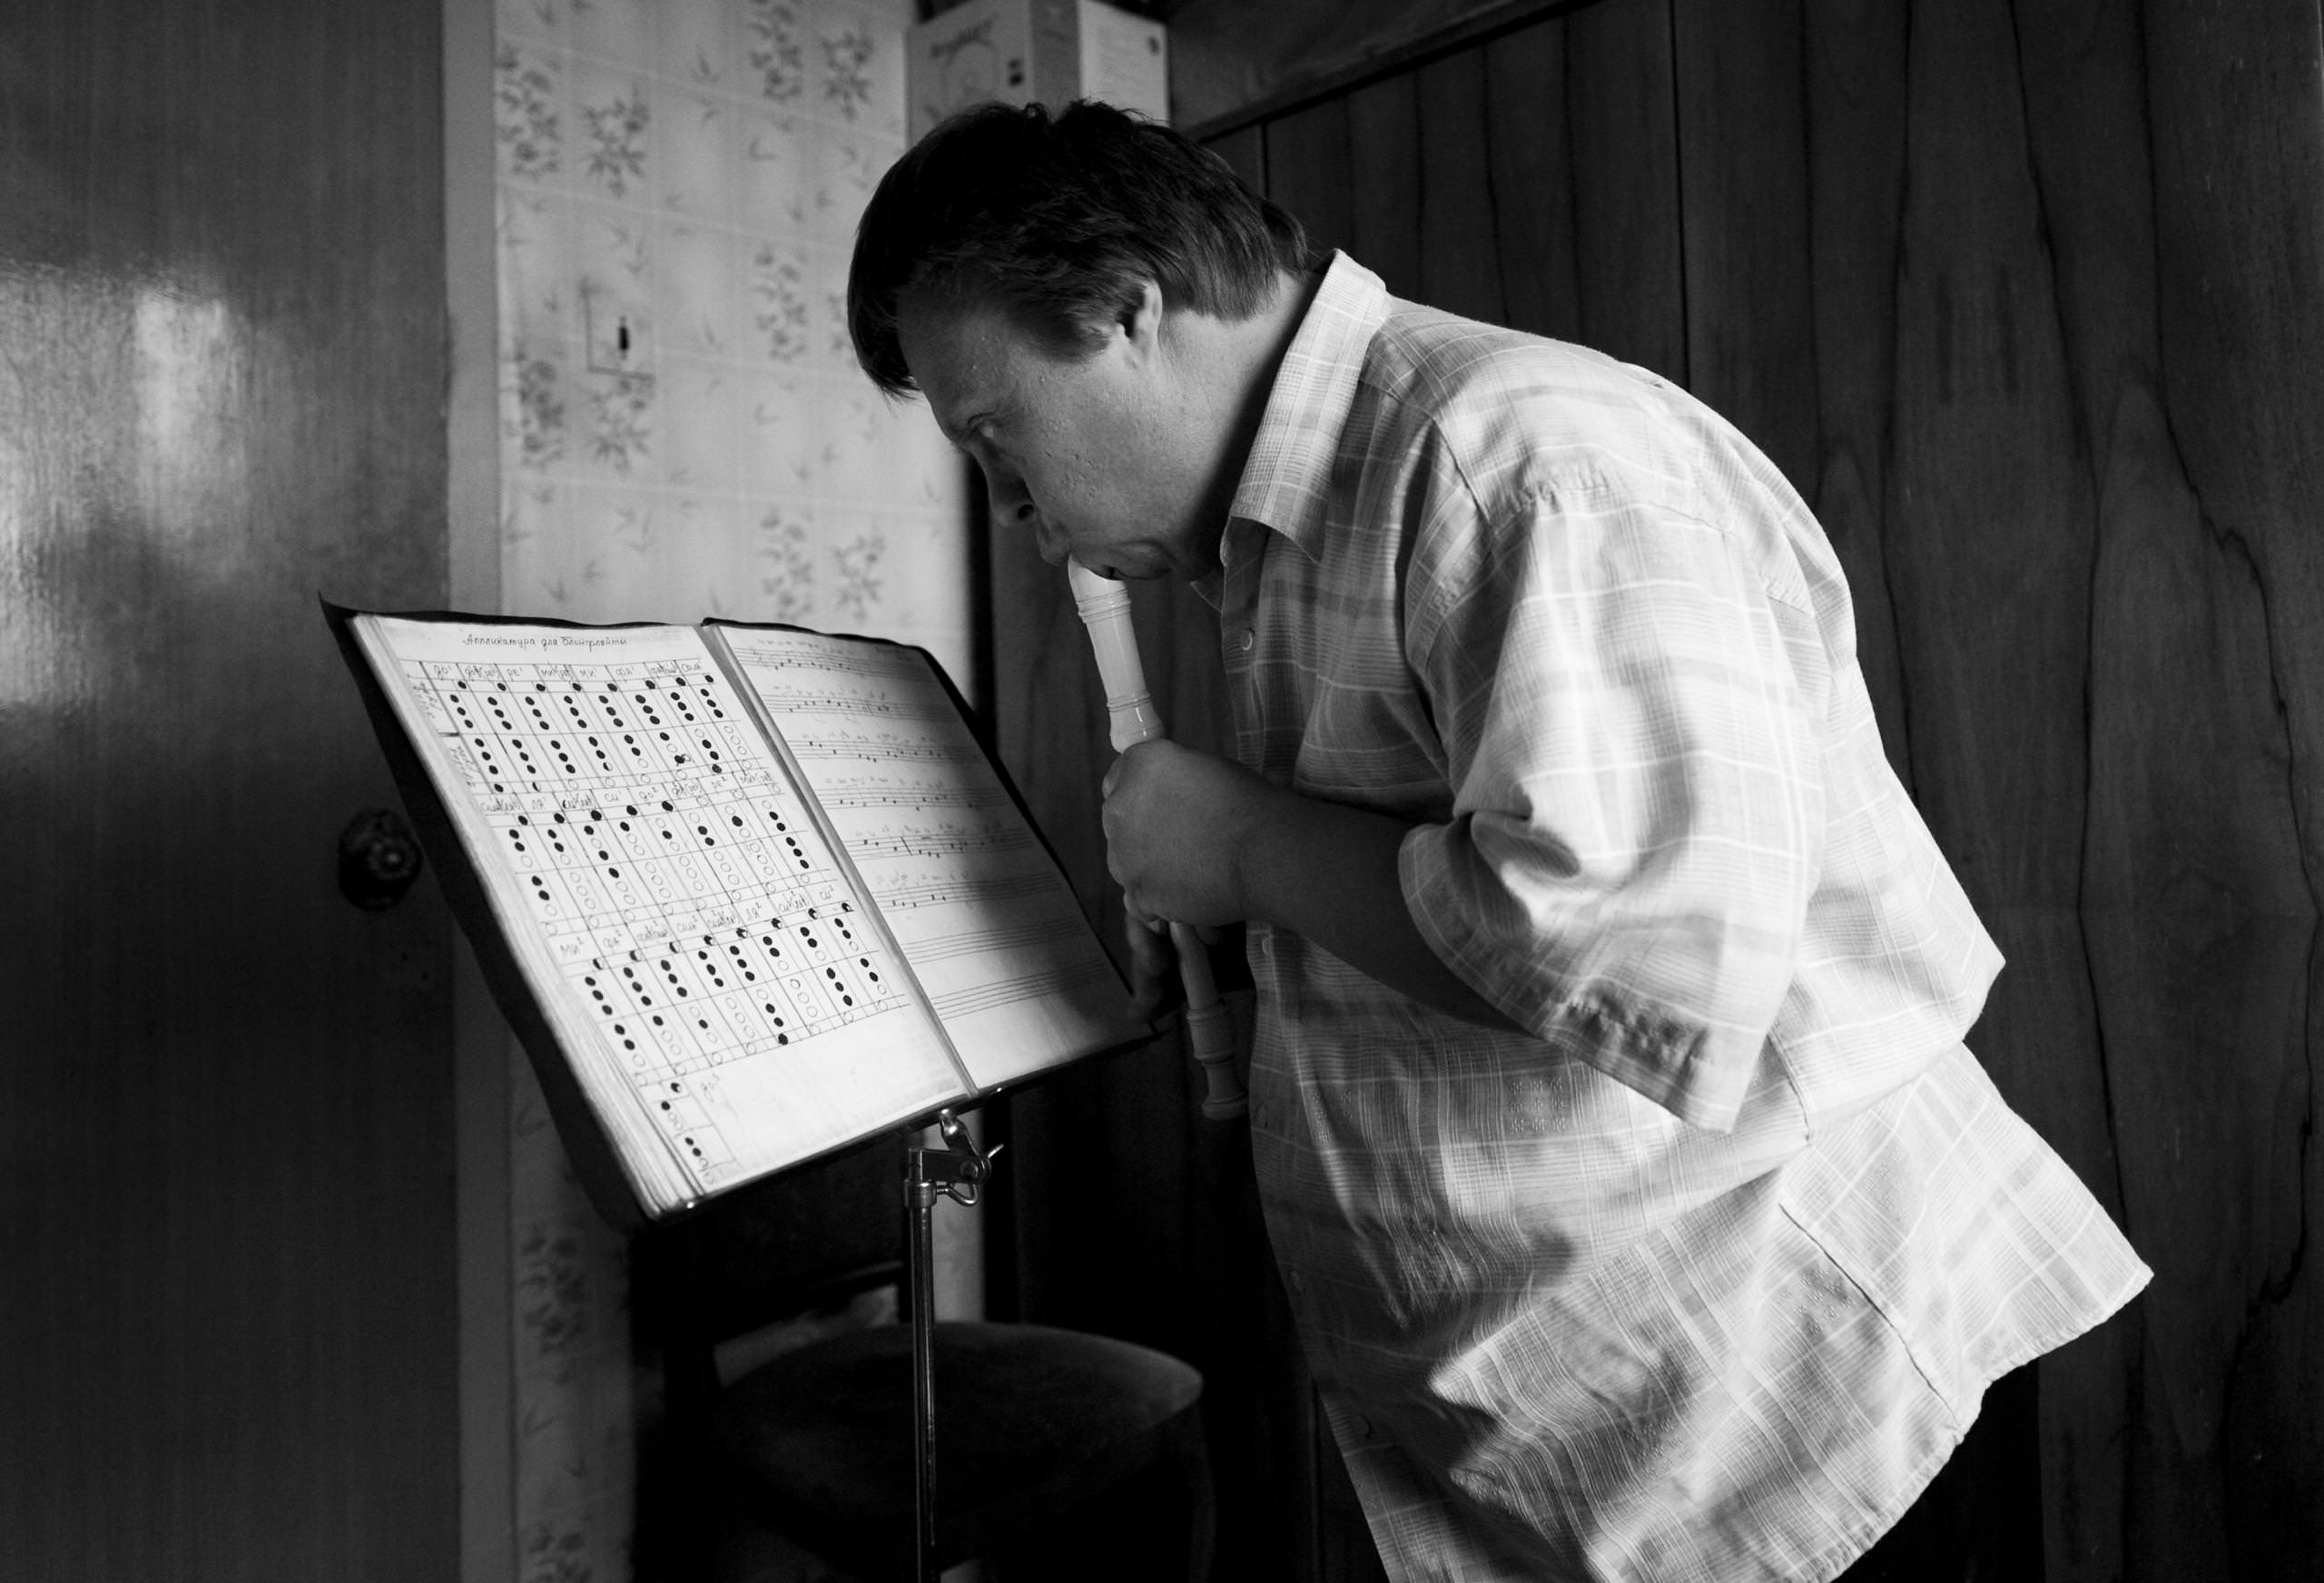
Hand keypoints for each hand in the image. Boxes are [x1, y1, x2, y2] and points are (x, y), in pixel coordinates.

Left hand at [1100, 739, 1279, 930]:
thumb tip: (1168, 794)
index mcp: (1140, 766)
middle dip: (1142, 828)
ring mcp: (1123, 854)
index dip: (1140, 792)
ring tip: (1191, 870)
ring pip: (1124, 860)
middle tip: (1181, 839)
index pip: (1119, 776)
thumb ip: (1173, 779)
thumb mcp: (1207, 769)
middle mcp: (1120, 806)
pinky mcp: (1136, 892)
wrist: (1261, 854)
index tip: (1159, 803)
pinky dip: (1157, 899)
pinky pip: (1139, 897)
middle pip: (1118, 819)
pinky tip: (1186, 894)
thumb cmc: (1248, 804)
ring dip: (1147, 864)